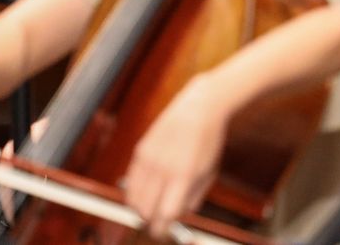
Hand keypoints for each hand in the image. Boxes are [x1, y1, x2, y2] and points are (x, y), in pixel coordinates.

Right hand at [122, 78, 231, 235]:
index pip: (164, 214)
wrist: (200, 107)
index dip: (162, 229)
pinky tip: (147, 191)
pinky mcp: (140, 150)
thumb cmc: (208, 142)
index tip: (164, 232)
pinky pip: (130, 182)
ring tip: (151, 207)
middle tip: (157, 222)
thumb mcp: (209, 173)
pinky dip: (135, 192)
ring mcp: (148, 158)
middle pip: (145, 210)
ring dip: (140, 209)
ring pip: (133, 199)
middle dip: (150, 222)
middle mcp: (162, 168)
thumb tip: (175, 218)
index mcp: (184, 176)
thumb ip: (193, 199)